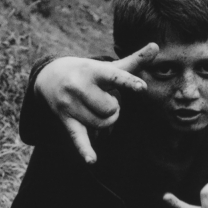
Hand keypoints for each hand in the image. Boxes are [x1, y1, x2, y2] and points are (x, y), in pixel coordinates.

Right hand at [35, 44, 157, 163]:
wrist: (50, 76)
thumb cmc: (90, 72)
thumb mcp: (110, 67)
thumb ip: (135, 61)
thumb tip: (156, 46)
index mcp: (95, 71)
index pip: (116, 78)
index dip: (129, 83)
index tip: (141, 88)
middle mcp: (79, 86)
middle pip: (111, 109)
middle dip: (114, 109)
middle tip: (106, 100)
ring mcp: (70, 104)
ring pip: (101, 124)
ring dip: (105, 121)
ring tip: (97, 109)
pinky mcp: (65, 119)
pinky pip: (77, 137)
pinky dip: (84, 150)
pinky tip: (92, 161)